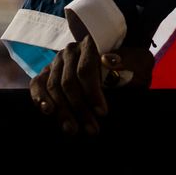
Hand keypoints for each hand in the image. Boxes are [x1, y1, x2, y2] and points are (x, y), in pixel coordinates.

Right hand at [28, 27, 154, 135]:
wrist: (120, 64)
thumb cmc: (129, 66)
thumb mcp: (138, 62)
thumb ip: (128, 60)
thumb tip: (108, 60)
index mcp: (91, 44)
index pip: (86, 70)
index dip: (92, 93)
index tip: (102, 112)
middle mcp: (70, 51)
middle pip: (69, 82)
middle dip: (79, 109)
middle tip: (91, 129)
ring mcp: (56, 62)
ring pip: (54, 87)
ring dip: (62, 111)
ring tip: (72, 129)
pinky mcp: (46, 73)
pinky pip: (37, 84)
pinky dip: (39, 98)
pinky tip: (47, 111)